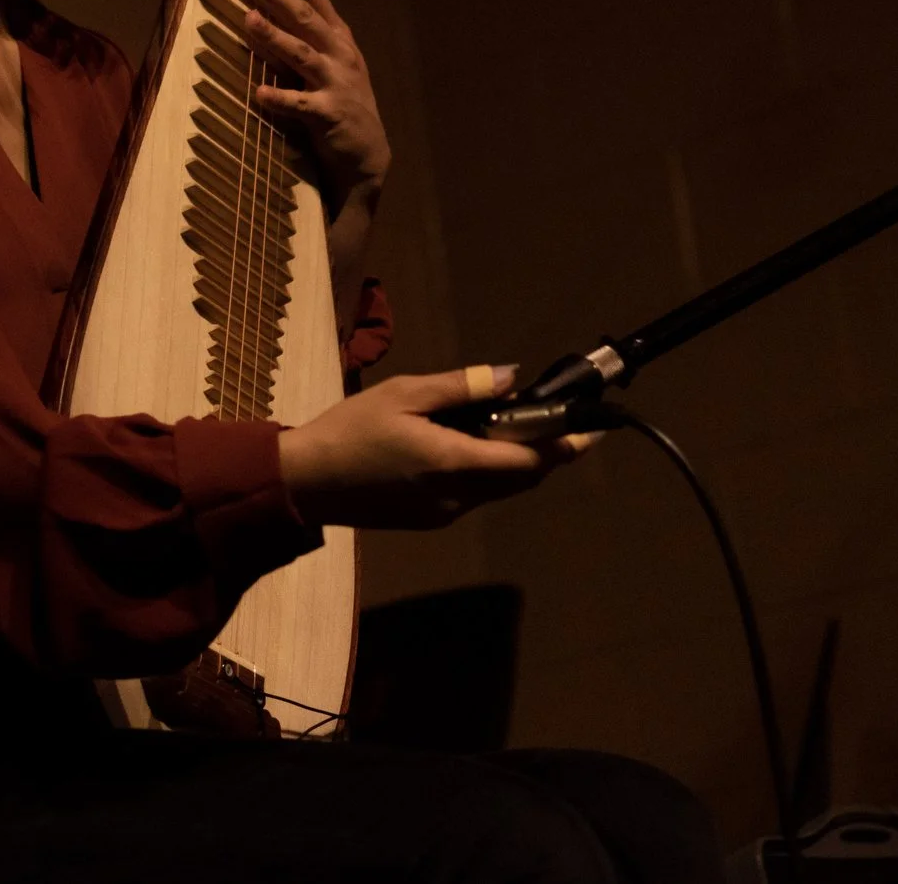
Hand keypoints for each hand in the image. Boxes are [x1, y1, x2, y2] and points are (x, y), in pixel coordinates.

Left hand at [243, 0, 389, 212]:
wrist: (366, 155)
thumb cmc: (338, 103)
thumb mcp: (326, 65)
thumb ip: (302, 38)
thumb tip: (265, 7)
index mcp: (338, 39)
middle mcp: (340, 55)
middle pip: (306, 18)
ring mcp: (337, 83)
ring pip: (302, 54)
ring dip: (274, 36)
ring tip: (248, 19)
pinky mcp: (330, 115)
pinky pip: (301, 104)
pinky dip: (279, 98)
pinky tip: (258, 93)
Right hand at [277, 365, 600, 529]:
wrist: (305, 482)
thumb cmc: (350, 430)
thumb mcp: (404, 393)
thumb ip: (461, 387)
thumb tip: (510, 377)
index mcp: (454, 463)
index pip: (529, 460)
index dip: (564, 446)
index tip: (591, 430)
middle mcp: (457, 497)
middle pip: (522, 480)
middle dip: (549, 454)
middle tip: (563, 423)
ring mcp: (443, 513)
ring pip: (499, 490)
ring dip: (517, 464)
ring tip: (515, 428)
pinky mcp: (429, 520)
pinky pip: (474, 496)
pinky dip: (488, 473)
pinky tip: (471, 447)